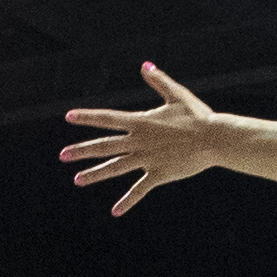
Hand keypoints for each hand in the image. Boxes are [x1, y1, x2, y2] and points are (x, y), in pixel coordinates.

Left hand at [60, 65, 218, 214]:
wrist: (214, 138)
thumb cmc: (198, 115)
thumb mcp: (177, 94)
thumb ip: (158, 80)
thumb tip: (145, 65)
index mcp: (141, 122)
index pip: (107, 118)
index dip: (87, 117)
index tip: (68, 117)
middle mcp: (139, 141)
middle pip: (104, 145)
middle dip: (81, 150)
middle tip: (62, 155)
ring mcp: (147, 159)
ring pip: (115, 167)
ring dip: (95, 174)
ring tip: (77, 180)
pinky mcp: (159, 174)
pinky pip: (139, 190)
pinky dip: (128, 201)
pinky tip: (115, 211)